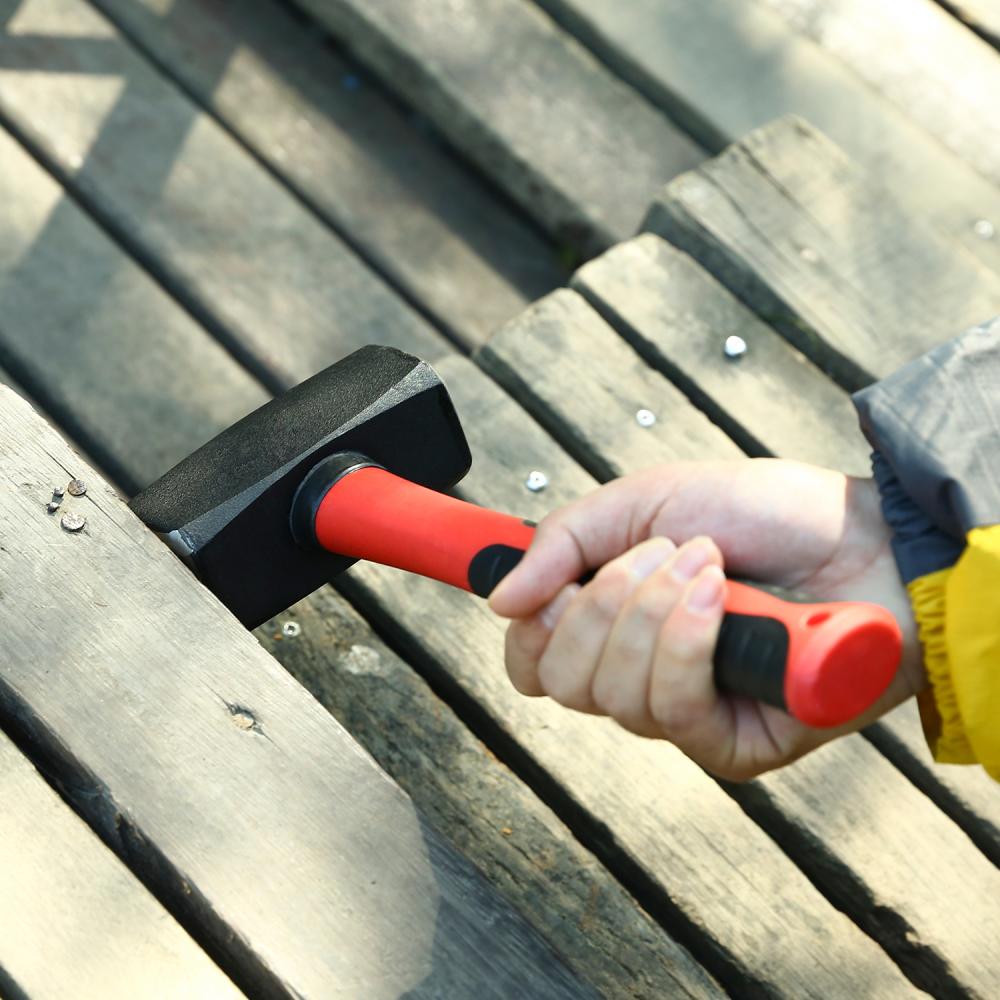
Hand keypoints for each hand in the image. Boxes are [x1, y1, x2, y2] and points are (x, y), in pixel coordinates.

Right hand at [488, 459, 923, 779]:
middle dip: (601, 602)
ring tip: (706, 564)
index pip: (531, 664)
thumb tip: (497, 601)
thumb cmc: (762, 514)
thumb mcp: (644, 500)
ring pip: (610, 695)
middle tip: (658, 553)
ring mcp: (684, 717)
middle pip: (560, 680)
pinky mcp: (730, 747)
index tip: (547, 585)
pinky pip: (669, 709)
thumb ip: (562, 542)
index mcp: (612, 625)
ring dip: (653, 610)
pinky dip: (686, 641)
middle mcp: (639, 676)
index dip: (527, 629)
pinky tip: (720, 600)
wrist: (865, 536)